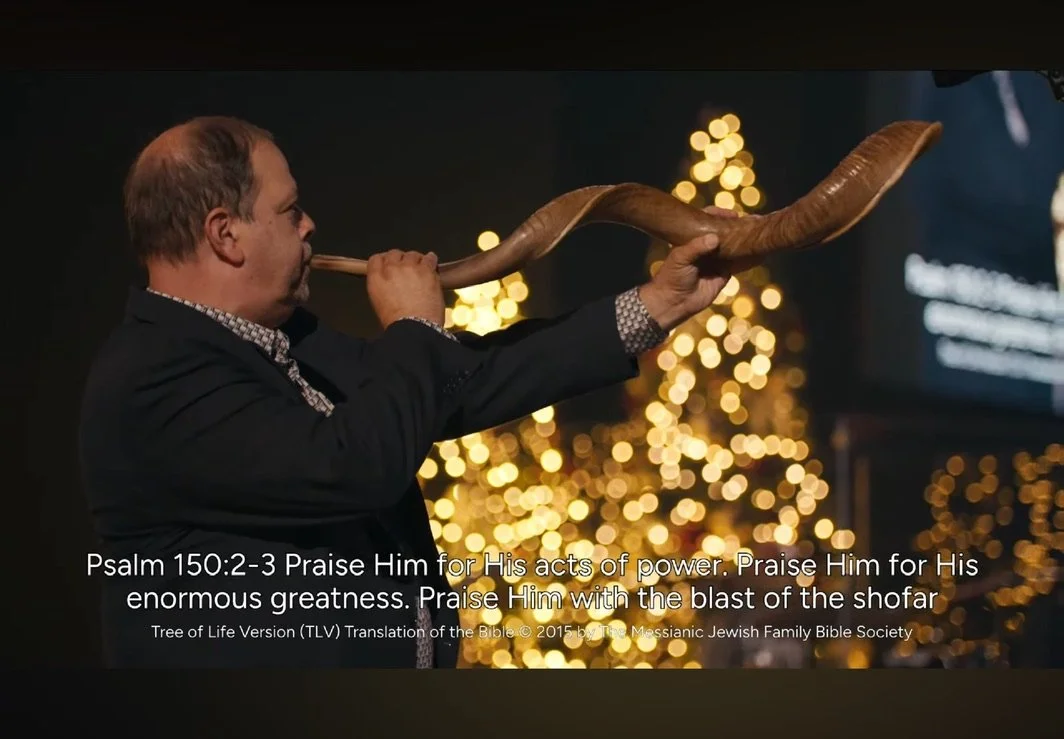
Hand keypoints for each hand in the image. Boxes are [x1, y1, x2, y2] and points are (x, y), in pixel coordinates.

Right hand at [366, 250, 445, 327]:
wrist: (414, 327)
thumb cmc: (398, 322)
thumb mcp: (380, 303)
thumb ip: (383, 287)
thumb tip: (391, 283)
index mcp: (376, 279)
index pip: (376, 259)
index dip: (384, 260)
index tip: (389, 264)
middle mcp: (391, 269)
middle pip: (394, 253)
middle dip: (400, 259)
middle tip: (406, 268)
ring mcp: (410, 268)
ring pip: (412, 255)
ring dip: (416, 260)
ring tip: (420, 269)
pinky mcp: (427, 270)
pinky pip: (429, 258)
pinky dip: (430, 260)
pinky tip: (432, 263)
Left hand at [638, 207, 761, 330]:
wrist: (674, 302)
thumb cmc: (672, 277)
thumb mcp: (680, 258)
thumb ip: (697, 247)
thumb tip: (715, 238)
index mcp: (692, 238)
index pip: (707, 220)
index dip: (718, 214)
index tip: (731, 214)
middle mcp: (705, 247)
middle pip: (723, 231)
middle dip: (735, 225)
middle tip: (749, 219)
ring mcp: (716, 259)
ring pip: (732, 245)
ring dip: (743, 239)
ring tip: (756, 229)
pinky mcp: (724, 272)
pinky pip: (738, 262)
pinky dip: (747, 256)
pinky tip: (758, 249)